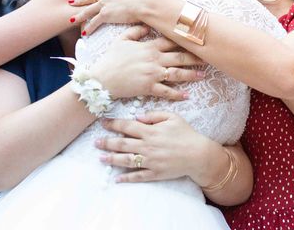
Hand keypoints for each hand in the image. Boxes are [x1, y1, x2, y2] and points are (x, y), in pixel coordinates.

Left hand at [68, 0, 157, 34]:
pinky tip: (84, 32)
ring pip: (88, 10)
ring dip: (79, 15)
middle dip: (79, 0)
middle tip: (70, 1)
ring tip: (72, 19)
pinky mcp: (106, 14)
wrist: (145, 1)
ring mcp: (104, 4)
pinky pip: (94, 22)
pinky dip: (89, 27)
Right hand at [91, 25, 203, 100]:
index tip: (197, 38)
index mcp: (149, 47)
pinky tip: (187, 95)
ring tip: (203, 75)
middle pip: (180, 57)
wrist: (102, 78)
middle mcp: (154, 59)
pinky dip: (177, 94)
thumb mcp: (121, 40)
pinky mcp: (149, 87)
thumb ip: (135, 31)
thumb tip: (145, 25)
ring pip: (177, 73)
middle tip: (209, 56)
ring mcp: (153, 74)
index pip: (171, 41)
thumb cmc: (110, 59)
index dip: (185, 40)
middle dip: (195, 56)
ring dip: (191, 74)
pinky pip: (166, 92)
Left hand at [96, 111, 216, 183]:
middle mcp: (147, 146)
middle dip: (107, 142)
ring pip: (126, 160)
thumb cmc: (186, 133)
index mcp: (150, 131)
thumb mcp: (172, 117)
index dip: (113, 124)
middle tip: (96, 142)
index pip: (127, 126)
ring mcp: (150, 161)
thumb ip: (154, 115)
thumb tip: (138, 117)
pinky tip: (117, 179)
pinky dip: (126, 178)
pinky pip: (137, 176)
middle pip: (122, 143)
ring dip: (112, 159)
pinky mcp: (155, 173)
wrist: (198, 154)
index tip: (103, 122)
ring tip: (101, 158)